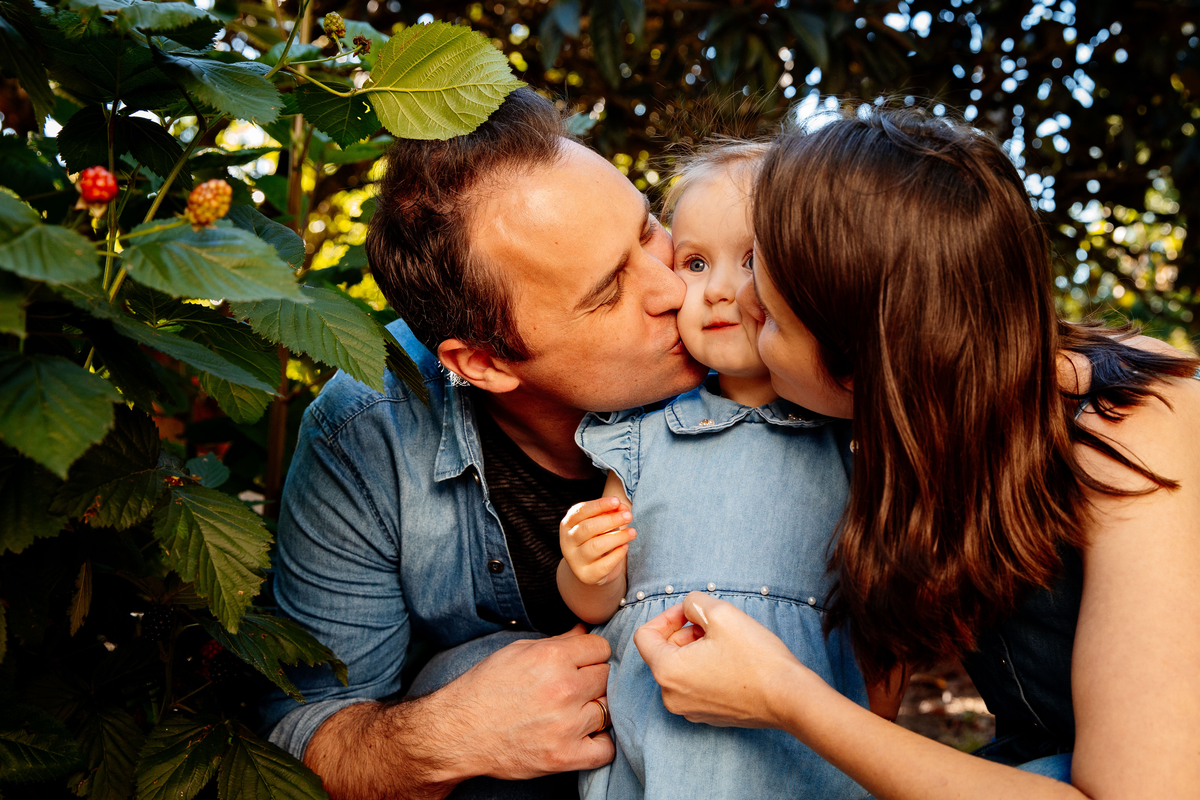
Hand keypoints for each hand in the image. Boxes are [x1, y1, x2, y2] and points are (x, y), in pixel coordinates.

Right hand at [439, 625, 614, 779]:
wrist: (459, 731)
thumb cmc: (485, 689)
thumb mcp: (517, 652)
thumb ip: (557, 642)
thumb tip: (584, 631)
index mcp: (552, 658)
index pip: (601, 648)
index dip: (591, 655)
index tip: (582, 663)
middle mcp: (564, 689)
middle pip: (607, 677)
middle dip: (593, 680)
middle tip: (575, 689)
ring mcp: (567, 725)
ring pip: (609, 710)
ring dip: (594, 710)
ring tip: (574, 712)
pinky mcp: (565, 756)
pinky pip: (606, 749)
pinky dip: (599, 744)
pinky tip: (583, 737)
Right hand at [560, 496, 636, 585]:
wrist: (590, 568)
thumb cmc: (596, 538)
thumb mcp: (600, 523)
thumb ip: (609, 513)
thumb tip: (622, 508)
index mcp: (567, 525)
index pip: (580, 511)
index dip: (599, 505)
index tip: (617, 501)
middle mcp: (567, 542)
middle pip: (587, 528)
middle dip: (610, 520)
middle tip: (629, 516)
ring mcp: (575, 560)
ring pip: (595, 546)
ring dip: (617, 537)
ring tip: (633, 532)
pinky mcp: (586, 576)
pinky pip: (604, 565)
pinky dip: (617, 554)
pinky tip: (625, 546)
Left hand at [634, 591, 811, 728]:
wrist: (789, 697)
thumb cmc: (756, 658)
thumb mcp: (721, 613)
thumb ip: (693, 602)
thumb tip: (687, 608)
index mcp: (666, 671)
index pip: (644, 636)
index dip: (665, 616)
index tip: (689, 612)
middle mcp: (671, 696)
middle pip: (663, 652)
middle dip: (684, 632)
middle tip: (713, 625)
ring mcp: (689, 709)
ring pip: (680, 669)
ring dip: (695, 650)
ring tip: (724, 642)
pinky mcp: (708, 715)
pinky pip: (695, 685)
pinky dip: (705, 669)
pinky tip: (731, 661)